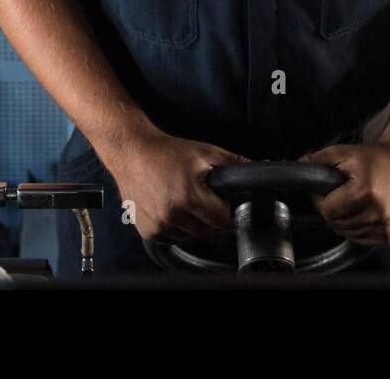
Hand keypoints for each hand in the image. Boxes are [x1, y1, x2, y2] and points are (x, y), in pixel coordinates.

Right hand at [102, 128, 248, 243]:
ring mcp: (158, 224)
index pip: (221, 219)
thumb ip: (234, 163)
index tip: (218, 198)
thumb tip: (257, 170)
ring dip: (193, 223)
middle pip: (208, 230)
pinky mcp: (148, 231)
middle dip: (210, 216)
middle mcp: (172, 214)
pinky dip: (176, 227)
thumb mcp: (205, 152)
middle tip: (201, 197)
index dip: (224, 207)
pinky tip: (172, 207)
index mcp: (188, 195)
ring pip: (191, 236)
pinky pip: (173, 237)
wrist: (132, 152)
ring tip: (185, 200)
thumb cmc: (168, 151)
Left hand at [299, 141, 389, 245]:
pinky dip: (357, 229)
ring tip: (351, 201)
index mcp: (365, 190)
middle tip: (338, 195)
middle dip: (332, 210)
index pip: (327, 210)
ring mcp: (386, 225)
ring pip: (348, 234)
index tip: (325, 191)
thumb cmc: (375, 157)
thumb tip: (294, 167)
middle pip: (336, 224)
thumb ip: (318, 160)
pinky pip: (362, 240)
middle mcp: (378, 211)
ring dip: (344, 220)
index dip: (321, 200)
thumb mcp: (344, 152)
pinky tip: (361, 212)